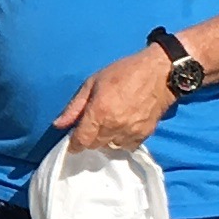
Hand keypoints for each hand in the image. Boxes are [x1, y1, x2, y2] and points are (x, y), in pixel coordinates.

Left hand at [51, 47, 175, 155]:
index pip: (81, 141)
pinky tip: (122, 128)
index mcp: (99, 113)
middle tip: (92, 126)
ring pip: (110, 147)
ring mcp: (130, 132)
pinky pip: (128, 147)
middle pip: (95, 145)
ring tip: (108, 126)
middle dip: (90, 138)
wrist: (160, 73)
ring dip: (106, 140)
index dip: (74, 144)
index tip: (73, 141)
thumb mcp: (93, 82)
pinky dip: (122, 141)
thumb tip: (58, 125)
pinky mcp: (144, 135)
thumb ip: (74, 106)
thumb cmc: (124, 72)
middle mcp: (114, 126)